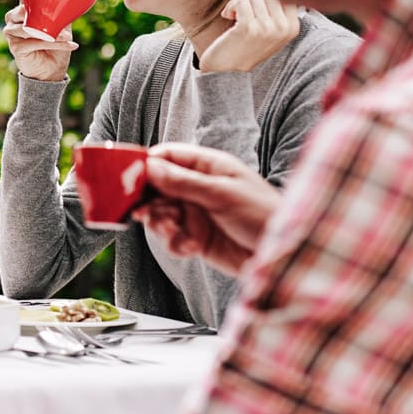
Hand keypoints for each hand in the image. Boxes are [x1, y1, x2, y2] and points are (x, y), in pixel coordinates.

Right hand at [4, 4, 76, 82]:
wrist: (51, 71)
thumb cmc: (55, 45)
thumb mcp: (60, 25)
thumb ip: (61, 13)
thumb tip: (71, 2)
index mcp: (23, 10)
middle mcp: (13, 19)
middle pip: (23, 10)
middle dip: (42, 14)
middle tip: (59, 20)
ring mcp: (11, 32)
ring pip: (31, 27)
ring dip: (52, 32)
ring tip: (68, 36)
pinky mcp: (15, 47)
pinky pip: (35, 42)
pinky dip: (54, 44)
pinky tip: (70, 45)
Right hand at [135, 143, 280, 276]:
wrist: (284, 256)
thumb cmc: (264, 214)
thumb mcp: (222, 194)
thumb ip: (184, 182)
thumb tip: (150, 167)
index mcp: (207, 167)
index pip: (167, 157)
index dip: (146, 166)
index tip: (128, 179)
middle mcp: (198, 188)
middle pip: (157, 188)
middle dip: (149, 201)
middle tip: (143, 213)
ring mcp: (196, 213)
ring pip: (160, 215)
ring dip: (161, 224)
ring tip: (174, 231)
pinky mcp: (197, 238)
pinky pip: (172, 239)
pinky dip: (175, 244)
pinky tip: (191, 248)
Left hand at [199, 0, 299, 73]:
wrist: (227, 71)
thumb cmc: (245, 45)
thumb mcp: (269, 29)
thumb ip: (275, 9)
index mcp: (292, 27)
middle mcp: (284, 28)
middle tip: (239, 6)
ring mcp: (267, 28)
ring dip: (238, 1)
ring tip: (233, 14)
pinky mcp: (249, 29)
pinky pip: (241, 1)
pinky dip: (231, 6)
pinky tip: (228, 16)